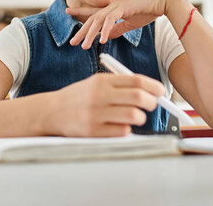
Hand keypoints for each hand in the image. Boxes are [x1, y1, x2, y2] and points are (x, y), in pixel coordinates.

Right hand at [49, 73, 164, 136]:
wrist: (51, 111)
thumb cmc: (79, 97)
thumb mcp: (95, 83)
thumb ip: (119, 85)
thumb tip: (150, 91)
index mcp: (101, 81)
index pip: (136, 80)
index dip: (153, 86)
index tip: (161, 91)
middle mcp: (99, 95)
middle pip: (138, 97)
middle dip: (152, 102)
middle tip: (152, 104)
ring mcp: (96, 114)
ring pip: (133, 115)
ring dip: (140, 117)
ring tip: (136, 116)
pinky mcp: (93, 131)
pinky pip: (122, 131)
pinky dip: (127, 129)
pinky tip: (120, 125)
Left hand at [68, 0, 168, 48]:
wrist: (163, 0)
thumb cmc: (148, 9)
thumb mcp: (130, 23)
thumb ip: (117, 29)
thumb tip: (106, 36)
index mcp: (113, 10)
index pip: (93, 12)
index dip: (80, 12)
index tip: (67, 11)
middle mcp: (112, 7)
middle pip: (92, 19)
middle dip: (81, 31)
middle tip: (72, 42)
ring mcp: (116, 6)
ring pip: (97, 20)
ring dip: (90, 34)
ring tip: (84, 46)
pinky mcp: (123, 7)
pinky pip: (110, 20)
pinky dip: (105, 30)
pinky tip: (101, 40)